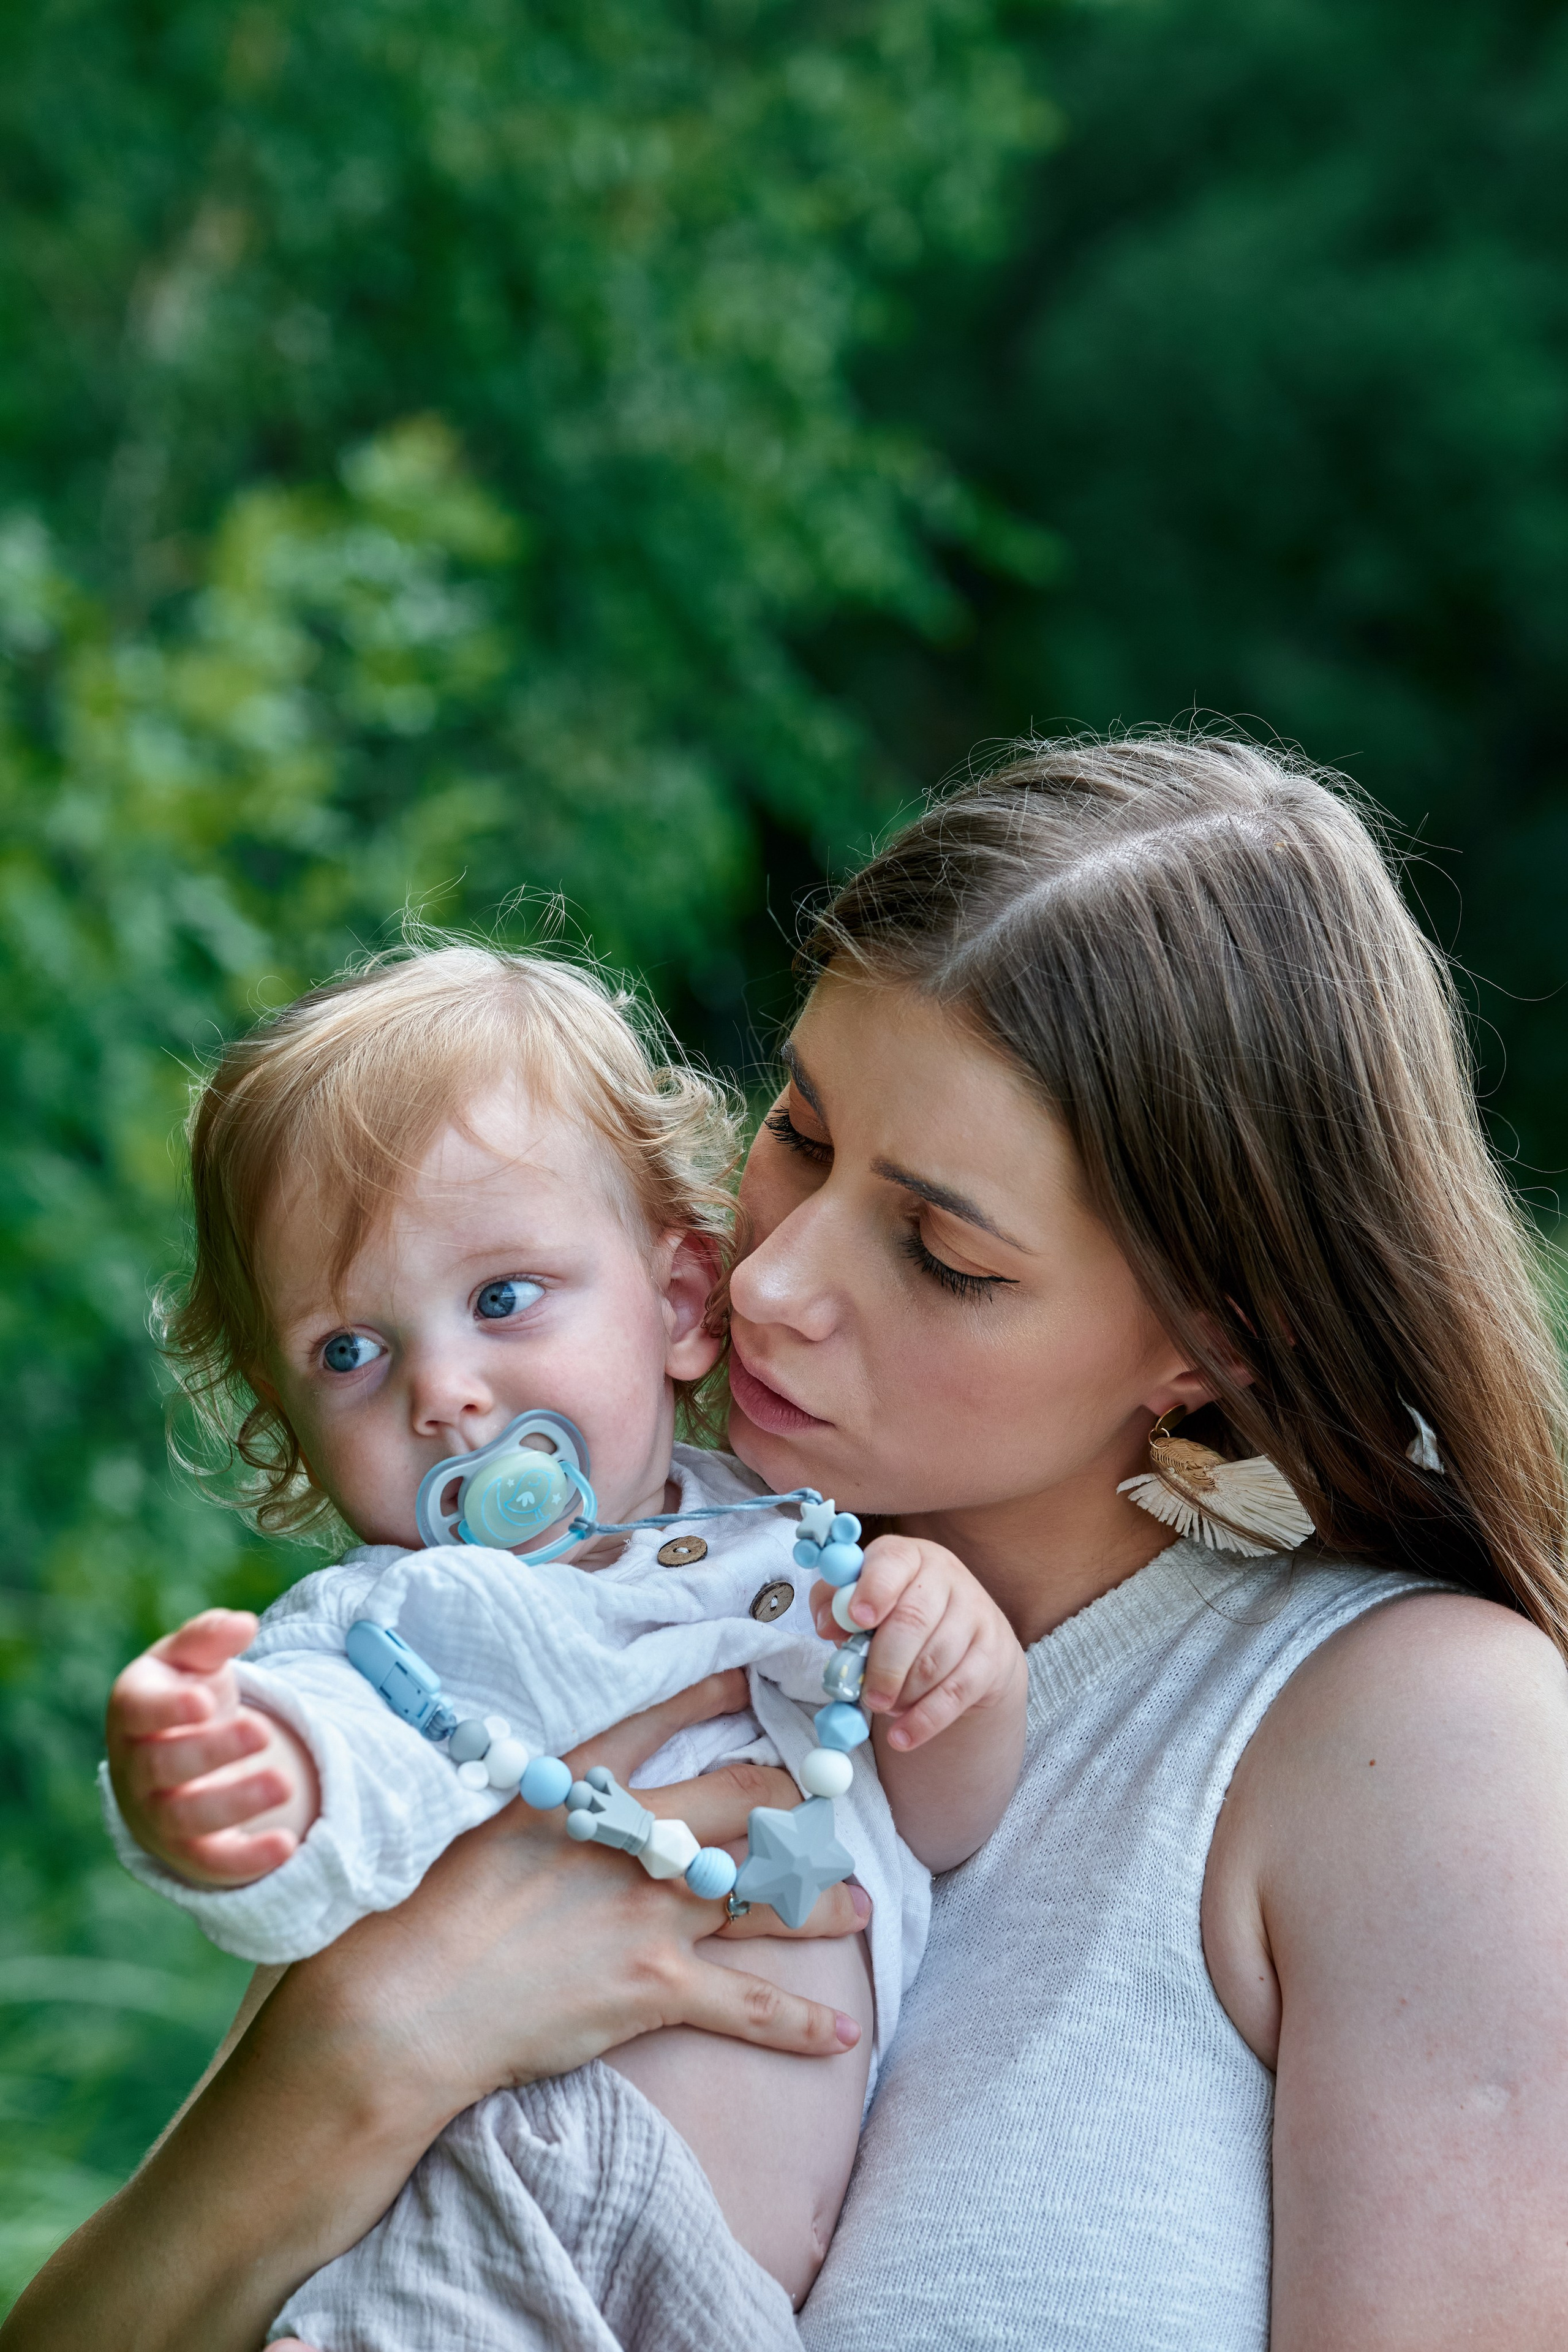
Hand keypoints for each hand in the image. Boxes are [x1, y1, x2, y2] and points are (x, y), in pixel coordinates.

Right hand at [105, 1608, 320, 1886]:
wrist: (177, 1761)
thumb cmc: (186, 1697)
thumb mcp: (192, 1659)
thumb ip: (211, 1637)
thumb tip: (245, 1624)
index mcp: (134, 1711)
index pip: (139, 1712)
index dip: (168, 1709)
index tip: (206, 1701)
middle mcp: (137, 1768)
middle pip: (164, 1766)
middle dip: (212, 1751)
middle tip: (262, 1731)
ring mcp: (159, 1815)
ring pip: (185, 1818)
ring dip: (235, 1803)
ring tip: (284, 1784)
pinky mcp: (191, 1853)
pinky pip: (213, 1863)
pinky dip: (248, 1859)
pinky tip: (287, 1844)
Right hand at [277, 1668, 866, 2129]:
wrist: (411, 2001)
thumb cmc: (424, 1913)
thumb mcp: (475, 1823)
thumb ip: (529, 1796)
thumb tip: (550, 1783)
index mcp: (581, 1790)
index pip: (660, 1720)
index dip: (714, 1691)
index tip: (752, 1673)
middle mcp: (633, 1840)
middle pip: (744, 1803)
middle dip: (798, 1801)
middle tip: (832, 1801)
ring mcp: (653, 1913)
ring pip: (766, 1894)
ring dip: (823, 1901)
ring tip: (862, 1904)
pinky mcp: (657, 1987)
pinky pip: (749, 2005)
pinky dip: (801, 2022)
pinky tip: (843, 2032)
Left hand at [811, 1533, 1026, 1751]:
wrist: (967, 1644)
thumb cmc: (899, 1618)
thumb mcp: (863, 1602)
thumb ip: (835, 1605)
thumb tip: (828, 1624)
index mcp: (909, 1557)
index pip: (893, 1562)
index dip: (873, 1590)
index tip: (857, 1619)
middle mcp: (947, 1577)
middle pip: (913, 1620)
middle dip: (884, 1664)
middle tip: (866, 1696)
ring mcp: (976, 1614)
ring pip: (934, 1662)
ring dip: (902, 1695)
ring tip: (884, 1706)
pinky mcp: (993, 1655)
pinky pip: (957, 1693)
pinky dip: (925, 1720)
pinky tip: (903, 1736)